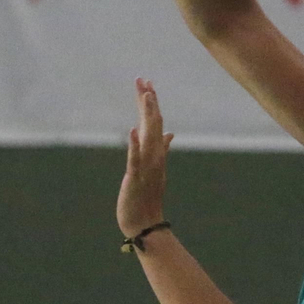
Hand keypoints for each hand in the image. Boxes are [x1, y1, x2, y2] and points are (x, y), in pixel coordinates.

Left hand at [118, 78, 173, 237]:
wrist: (145, 223)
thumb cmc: (147, 197)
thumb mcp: (155, 168)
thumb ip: (162, 149)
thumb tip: (170, 134)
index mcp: (156, 153)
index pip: (154, 122)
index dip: (150, 103)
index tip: (146, 83)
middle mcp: (154, 156)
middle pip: (153, 124)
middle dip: (148, 102)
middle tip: (144, 80)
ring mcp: (146, 167)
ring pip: (148, 137)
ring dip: (147, 116)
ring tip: (145, 96)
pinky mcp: (135, 178)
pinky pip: (136, 160)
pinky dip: (135, 145)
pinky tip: (133, 131)